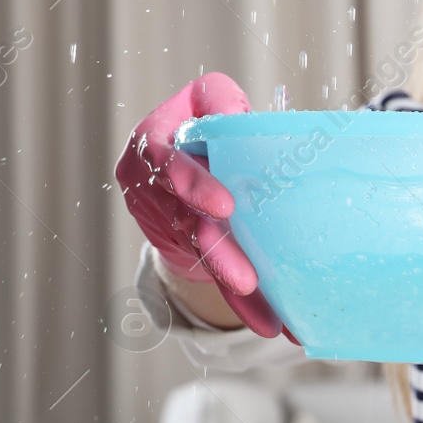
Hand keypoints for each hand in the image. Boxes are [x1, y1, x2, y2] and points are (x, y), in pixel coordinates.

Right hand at [115, 73, 285, 338]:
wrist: (184, 161)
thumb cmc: (204, 122)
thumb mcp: (209, 101)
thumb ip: (220, 102)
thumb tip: (234, 118)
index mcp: (153, 143)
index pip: (166, 163)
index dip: (193, 185)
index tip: (224, 206)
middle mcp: (151, 186)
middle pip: (185, 222)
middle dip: (218, 252)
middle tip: (246, 278)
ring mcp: (167, 221)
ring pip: (202, 255)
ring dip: (234, 284)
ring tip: (265, 314)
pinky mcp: (188, 248)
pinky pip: (215, 276)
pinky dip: (245, 302)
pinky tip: (271, 322)